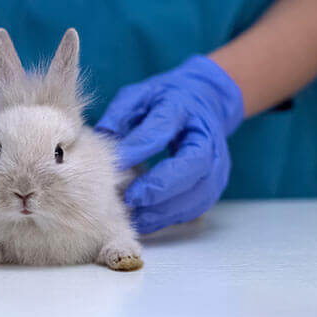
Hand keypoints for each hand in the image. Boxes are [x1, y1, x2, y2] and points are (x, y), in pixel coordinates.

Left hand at [96, 56, 242, 233]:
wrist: (206, 101)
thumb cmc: (165, 100)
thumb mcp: (140, 96)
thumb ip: (120, 115)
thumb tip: (100, 143)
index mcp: (184, 107)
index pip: (163, 128)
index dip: (141, 147)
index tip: (117, 164)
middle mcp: (208, 138)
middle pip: (191, 167)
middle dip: (159, 187)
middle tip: (129, 199)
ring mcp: (216, 164)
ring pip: (196, 195)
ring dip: (164, 209)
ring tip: (134, 216)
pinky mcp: (214, 186)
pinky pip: (194, 208)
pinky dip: (170, 217)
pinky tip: (145, 220)